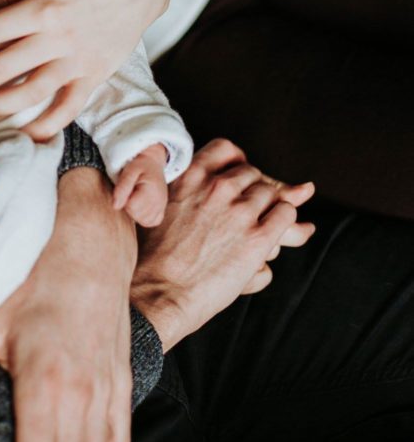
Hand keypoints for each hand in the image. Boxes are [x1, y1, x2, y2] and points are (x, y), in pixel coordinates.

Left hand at [113, 144, 168, 227]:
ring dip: (136, 211)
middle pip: (136, 215)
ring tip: (136, 196)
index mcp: (152, 191)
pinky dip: (144, 217)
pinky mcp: (162, 211)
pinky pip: (151, 222)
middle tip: (132, 191)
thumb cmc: (139, 165)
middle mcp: (160, 202)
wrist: (153, 163)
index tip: (128, 187)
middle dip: (129, 205)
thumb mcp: (129, 171)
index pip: (131, 207)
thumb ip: (122, 187)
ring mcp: (162, 207)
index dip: (125, 198)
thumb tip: (115, 206)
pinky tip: (142, 206)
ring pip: (143, 221)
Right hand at [131, 139, 315, 351]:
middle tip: (246, 212)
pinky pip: (286, 215)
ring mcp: (240, 212)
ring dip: (268, 209)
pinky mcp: (258, 238)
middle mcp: (217, 188)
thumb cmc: (155, 257)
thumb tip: (202, 184)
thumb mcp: (159, 208)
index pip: (225, 149)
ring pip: (271, 194)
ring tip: (257, 228)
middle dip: (252, 190)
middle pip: (252, 173)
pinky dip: (285, 222)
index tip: (236, 177)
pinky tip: (276, 233)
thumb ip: (186, 191)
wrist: (159, 292)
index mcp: (191, 177)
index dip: (235, 162)